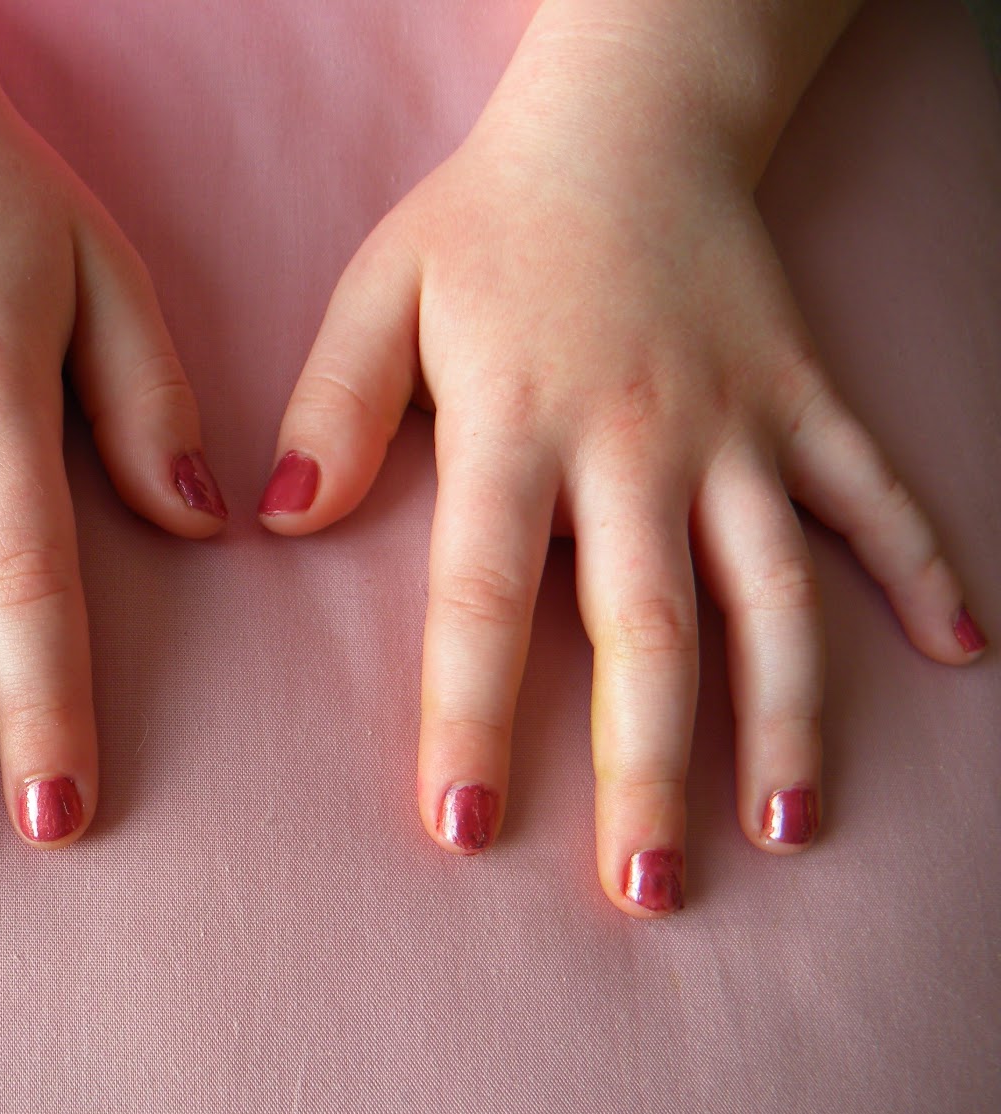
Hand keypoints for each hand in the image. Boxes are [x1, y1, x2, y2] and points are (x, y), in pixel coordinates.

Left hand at [258, 38, 984, 916]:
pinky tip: (964, 655)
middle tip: (644, 892)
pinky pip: (874, 492)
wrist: (627, 119)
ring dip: (789, 716)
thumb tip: (283, 524)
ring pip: (774, 591)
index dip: (470, 718)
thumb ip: (331, 409)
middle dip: (645, 768)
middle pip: (645, 629)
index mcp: (514, 424)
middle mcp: (635, 440)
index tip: (466, 830)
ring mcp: (736, 424)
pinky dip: (925, 567)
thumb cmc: (487, 223)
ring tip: (792, 832)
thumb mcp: (379, 292)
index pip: (482, 598)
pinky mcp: (806, 399)